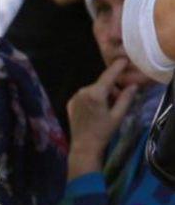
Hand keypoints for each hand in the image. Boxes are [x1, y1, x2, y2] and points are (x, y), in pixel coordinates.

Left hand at [67, 59, 137, 178]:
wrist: (84, 145)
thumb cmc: (103, 131)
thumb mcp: (118, 116)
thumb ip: (125, 98)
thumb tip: (133, 85)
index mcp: (95, 94)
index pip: (108, 76)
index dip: (116, 67)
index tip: (123, 59)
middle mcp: (83, 91)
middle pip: (101, 85)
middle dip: (111, 90)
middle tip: (117, 103)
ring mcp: (75, 96)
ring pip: (93, 90)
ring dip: (101, 95)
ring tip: (105, 110)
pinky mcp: (70, 102)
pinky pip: (84, 96)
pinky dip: (92, 100)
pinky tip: (94, 112)